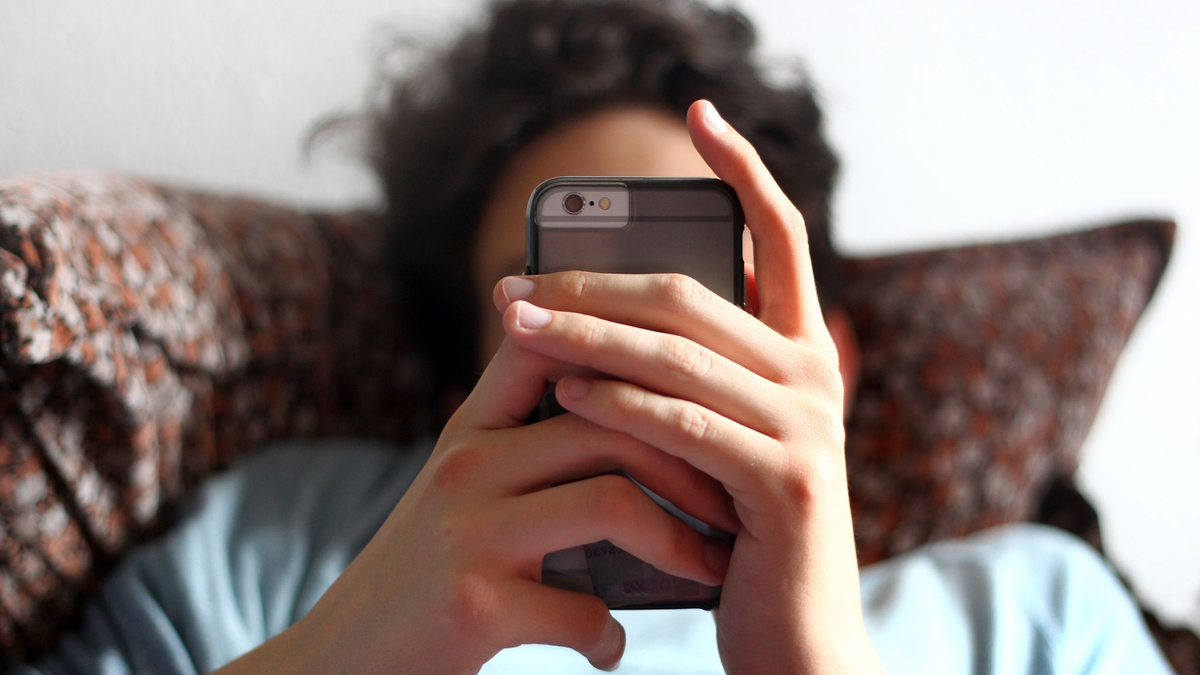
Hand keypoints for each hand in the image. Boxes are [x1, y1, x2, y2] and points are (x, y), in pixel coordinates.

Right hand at [216, 300, 738, 674]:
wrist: (338, 660)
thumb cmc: (424, 573)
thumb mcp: (466, 490)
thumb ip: (530, 446)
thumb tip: (633, 417)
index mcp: (471, 427)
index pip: (557, 345)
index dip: (636, 352)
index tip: (702, 388)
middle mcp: (466, 462)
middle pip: (611, 419)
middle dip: (692, 460)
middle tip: (737, 497)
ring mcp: (467, 529)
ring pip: (613, 498)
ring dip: (679, 542)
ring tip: (706, 569)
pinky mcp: (472, 602)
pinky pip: (581, 604)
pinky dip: (609, 630)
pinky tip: (609, 644)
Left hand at [491, 100, 885, 673]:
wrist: (798, 644)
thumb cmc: (739, 537)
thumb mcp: (717, 442)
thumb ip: (687, 378)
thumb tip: (596, 317)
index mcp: (799, 354)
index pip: (779, 237)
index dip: (744, 168)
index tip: (699, 112)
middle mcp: (812, 376)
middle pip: (695, 296)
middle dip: (596, 282)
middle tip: (512, 283)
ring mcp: (806, 428)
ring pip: (680, 355)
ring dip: (588, 334)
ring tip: (512, 323)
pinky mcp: (784, 484)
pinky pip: (685, 427)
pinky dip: (621, 403)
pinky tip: (566, 391)